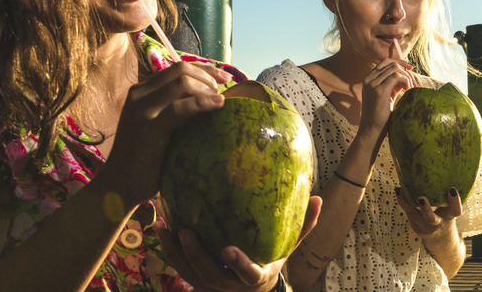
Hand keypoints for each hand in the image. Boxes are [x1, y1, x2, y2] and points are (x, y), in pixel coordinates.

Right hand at [99, 62, 232, 207]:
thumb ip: (174, 109)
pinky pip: (180, 108)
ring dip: (207, 88)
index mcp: (142, 92)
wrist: (118, 186)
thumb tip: (209, 100)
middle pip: (181, 70)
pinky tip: (218, 105)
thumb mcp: (159, 126)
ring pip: (182, 82)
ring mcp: (142, 109)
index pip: (177, 68)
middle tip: (223, 91)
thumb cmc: (144, 159)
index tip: (224, 79)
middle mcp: (139, 95)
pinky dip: (203, 102)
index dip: (204, 70)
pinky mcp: (148, 127)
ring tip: (220, 101)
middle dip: (208, 76)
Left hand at [159, 196, 321, 291]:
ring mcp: (212, 288)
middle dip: (196, 257)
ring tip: (165, 228)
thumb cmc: (271, 261)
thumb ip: (303, 227)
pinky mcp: (198, 283)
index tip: (227, 249)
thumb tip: (319, 199)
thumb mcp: (287, 248)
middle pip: (210, 277)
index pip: (248, 276)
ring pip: (190, 275)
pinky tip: (162, 229)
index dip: (238, 265)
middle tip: (186, 232)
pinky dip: (170, 251)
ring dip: (176, 253)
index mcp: (256, 278)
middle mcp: (231, 287)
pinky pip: (181, 270)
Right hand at [358, 59, 416, 139]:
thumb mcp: (385, 97)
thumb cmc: (380, 117)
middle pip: (391, 64)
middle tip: (414, 84)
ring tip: (411, 89)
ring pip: (395, 69)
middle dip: (406, 71)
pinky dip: (406, 81)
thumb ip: (391, 86)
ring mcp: (372, 84)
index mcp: (368, 80)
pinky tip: (409, 91)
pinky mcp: (379, 91)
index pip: (385, 62)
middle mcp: (368, 79)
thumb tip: (405, 76)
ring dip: (407, 77)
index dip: (399, 62)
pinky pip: (396, 76)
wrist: (371, 131)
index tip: (410, 68)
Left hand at [395, 187, 461, 245]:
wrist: (440, 237)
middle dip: (426, 209)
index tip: (452, 189)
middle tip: (420, 198)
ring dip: (406, 202)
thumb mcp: (449, 208)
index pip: (455, 210)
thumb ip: (444, 197)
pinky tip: (399, 191)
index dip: (454, 201)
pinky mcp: (417, 229)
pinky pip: (409, 213)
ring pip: (414, 215)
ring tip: (399, 190)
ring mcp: (426, 229)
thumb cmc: (445, 215)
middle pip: (431, 219)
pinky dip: (404, 202)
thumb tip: (436, 172)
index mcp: (449, 216)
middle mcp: (438, 224)